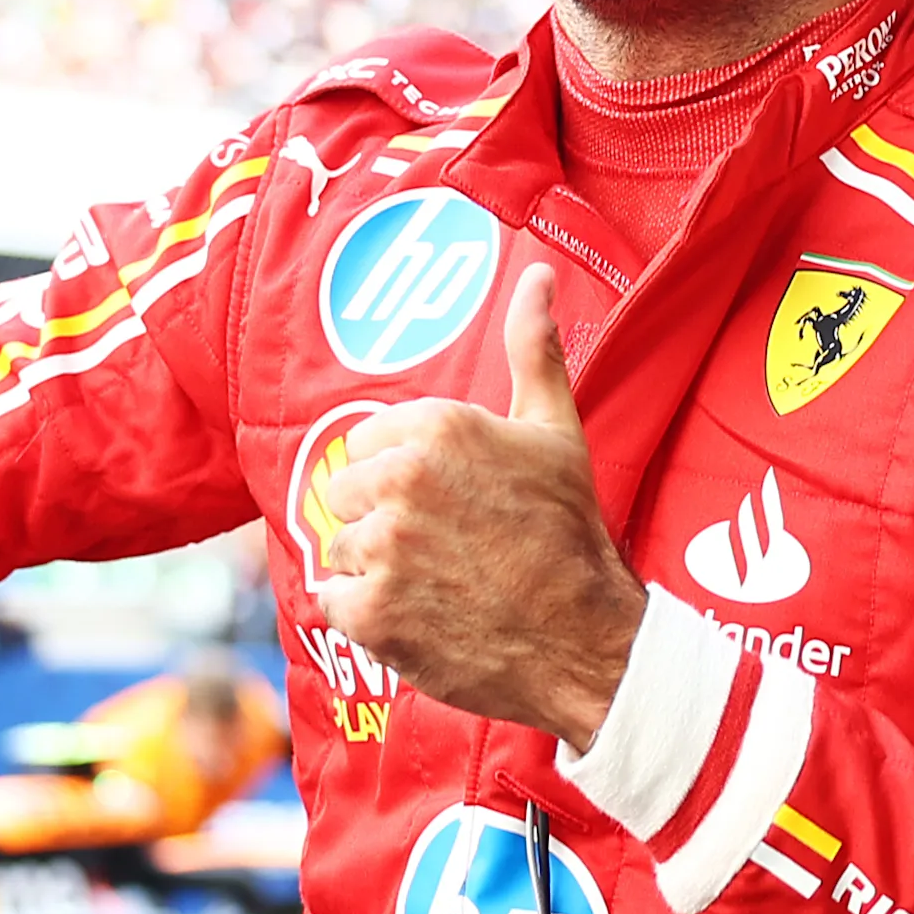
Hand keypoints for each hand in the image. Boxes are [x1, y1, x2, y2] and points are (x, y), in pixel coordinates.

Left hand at [318, 264, 646, 751]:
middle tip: (438, 546)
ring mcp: (384, 550)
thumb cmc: (569, 532)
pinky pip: (331, 604)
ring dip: (373, 570)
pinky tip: (413, 616)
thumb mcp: (555, 430)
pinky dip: (364, 616)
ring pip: (338, 550)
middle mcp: (403, 482)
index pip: (366, 444)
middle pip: (342, 495)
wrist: (582, 638)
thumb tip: (540, 275)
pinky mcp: (372, 614)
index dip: (399, 475)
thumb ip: (533, 348)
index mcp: (438, 428)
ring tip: (432, 583)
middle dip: (379, 519)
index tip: (442, 501)